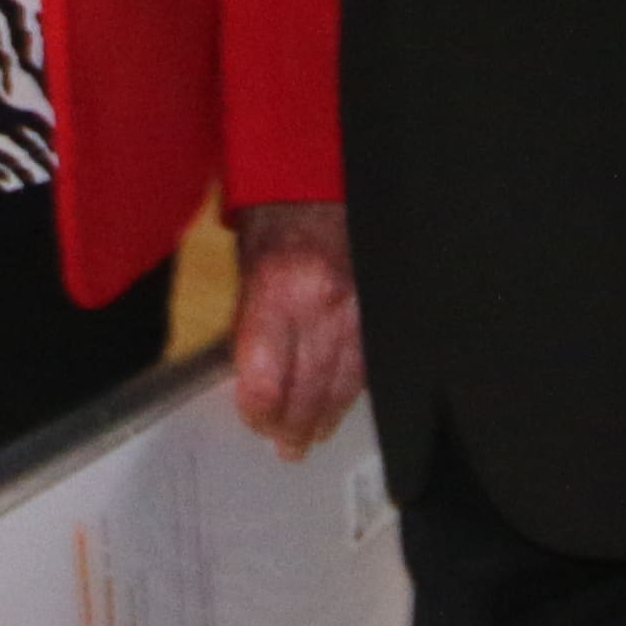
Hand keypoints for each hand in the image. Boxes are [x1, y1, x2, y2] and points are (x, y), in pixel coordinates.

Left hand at [226, 201, 362, 456]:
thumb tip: (251, 378)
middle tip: (286, 447)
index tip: (254, 420)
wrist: (322, 179)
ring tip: (312, 437)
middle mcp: (320, 305)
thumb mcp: (246, 268)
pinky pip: (369, 363)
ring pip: (344, 385)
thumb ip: (251, 323)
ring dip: (326, 417)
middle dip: (294, 425)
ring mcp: (357, 309)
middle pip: (307, 391)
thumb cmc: (273, 217)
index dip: (259, 411)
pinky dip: (354, 390)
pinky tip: (342, 405)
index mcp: (277, 291)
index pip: (266, 380)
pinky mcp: (379, 309)